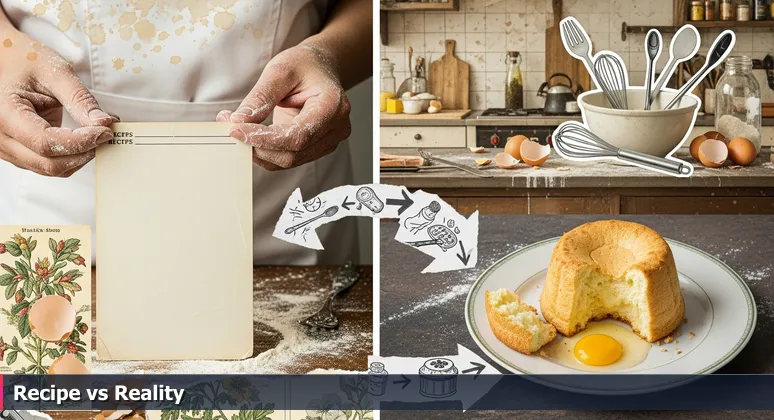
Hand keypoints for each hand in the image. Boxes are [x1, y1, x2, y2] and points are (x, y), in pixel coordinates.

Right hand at [0, 31, 115, 176]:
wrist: (4, 60)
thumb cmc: (23, 60)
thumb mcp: (54, 71)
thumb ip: (80, 99)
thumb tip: (104, 123)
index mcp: (3, 113)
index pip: (46, 143)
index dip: (81, 142)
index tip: (105, 131)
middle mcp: (0, 137)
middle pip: (49, 164)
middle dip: (84, 153)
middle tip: (105, 134)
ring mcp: (5, 148)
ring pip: (50, 169)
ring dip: (78, 157)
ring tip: (95, 134)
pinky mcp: (16, 152)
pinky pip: (46, 165)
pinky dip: (69, 157)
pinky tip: (82, 139)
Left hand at [217, 44, 351, 170]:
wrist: (320, 69)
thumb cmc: (304, 65)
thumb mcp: (280, 70)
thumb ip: (261, 97)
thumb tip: (239, 121)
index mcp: (332, 106)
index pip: (297, 135)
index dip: (265, 139)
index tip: (236, 131)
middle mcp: (336, 128)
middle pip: (292, 153)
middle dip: (258, 145)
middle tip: (230, 127)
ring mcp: (328, 141)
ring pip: (288, 160)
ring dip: (259, 150)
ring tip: (239, 128)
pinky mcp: (317, 148)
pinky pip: (288, 158)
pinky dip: (266, 151)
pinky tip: (252, 134)